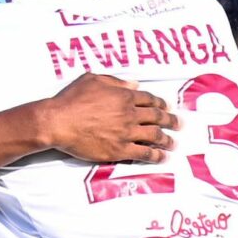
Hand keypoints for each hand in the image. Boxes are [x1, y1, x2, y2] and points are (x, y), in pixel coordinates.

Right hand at [30, 74, 172, 163]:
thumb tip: (134, 84)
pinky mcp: (120, 150)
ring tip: (173, 143)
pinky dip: (156, 155)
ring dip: (166, 140)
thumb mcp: (93, 79)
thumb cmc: (71, 99)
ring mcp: (126, 132)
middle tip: (178, 124)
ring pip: (154, 135)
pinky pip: (144, 153)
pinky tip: (162, 157)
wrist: (58, 121)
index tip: (166, 107)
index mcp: (123, 95)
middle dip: (170, 121)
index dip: (160, 103)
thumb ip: (115, 81)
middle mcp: (129, 113)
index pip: (149, 99)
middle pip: (157, 117)